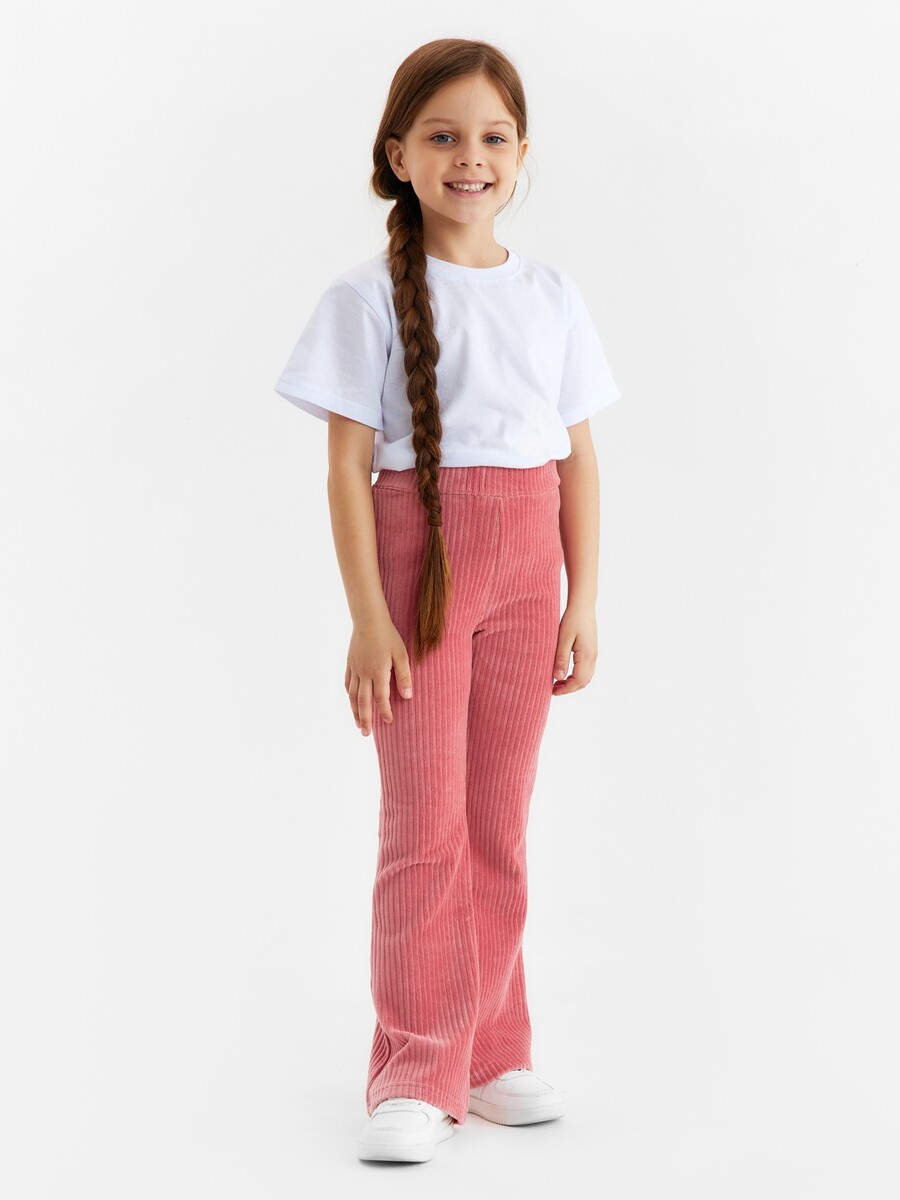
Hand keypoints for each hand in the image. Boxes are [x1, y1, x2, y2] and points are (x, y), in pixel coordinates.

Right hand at [345, 617, 413, 735]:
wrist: (368, 619)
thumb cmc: (389, 636)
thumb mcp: (402, 655)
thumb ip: (404, 676)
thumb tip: (408, 697)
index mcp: (378, 672)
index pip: (381, 698)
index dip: (384, 711)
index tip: (388, 722)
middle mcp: (364, 673)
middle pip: (363, 701)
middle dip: (365, 719)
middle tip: (365, 734)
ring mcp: (355, 669)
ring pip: (352, 695)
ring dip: (354, 711)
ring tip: (357, 723)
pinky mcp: (350, 663)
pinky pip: (347, 683)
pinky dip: (349, 694)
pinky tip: (351, 701)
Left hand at [552, 603, 597, 694]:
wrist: (583, 605)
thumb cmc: (572, 619)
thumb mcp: (563, 639)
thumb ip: (561, 658)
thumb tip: (558, 678)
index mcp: (586, 655)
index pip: (578, 681)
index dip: (566, 689)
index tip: (552, 691)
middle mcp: (593, 657)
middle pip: (583, 682)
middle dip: (569, 689)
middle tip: (553, 689)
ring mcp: (594, 654)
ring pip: (586, 677)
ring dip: (573, 683)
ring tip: (557, 683)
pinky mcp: (592, 651)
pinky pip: (587, 670)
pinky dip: (577, 676)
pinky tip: (565, 673)